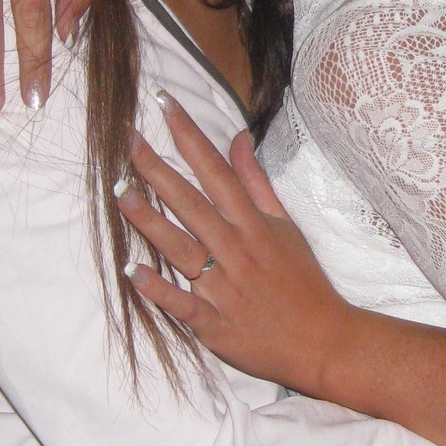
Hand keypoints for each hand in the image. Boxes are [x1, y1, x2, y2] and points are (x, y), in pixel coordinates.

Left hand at [120, 94, 355, 391]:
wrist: (325, 342)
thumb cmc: (303, 281)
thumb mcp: (285, 226)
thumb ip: (256, 183)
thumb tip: (238, 137)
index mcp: (252, 224)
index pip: (215, 170)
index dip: (188, 135)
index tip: (162, 103)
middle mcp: (235, 249)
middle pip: (191, 203)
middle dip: (158, 169)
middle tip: (127, 139)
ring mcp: (224, 287)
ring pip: (182, 248)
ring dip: (150, 221)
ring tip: (120, 192)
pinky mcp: (215, 323)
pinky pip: (183, 304)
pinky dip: (159, 289)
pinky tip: (133, 270)